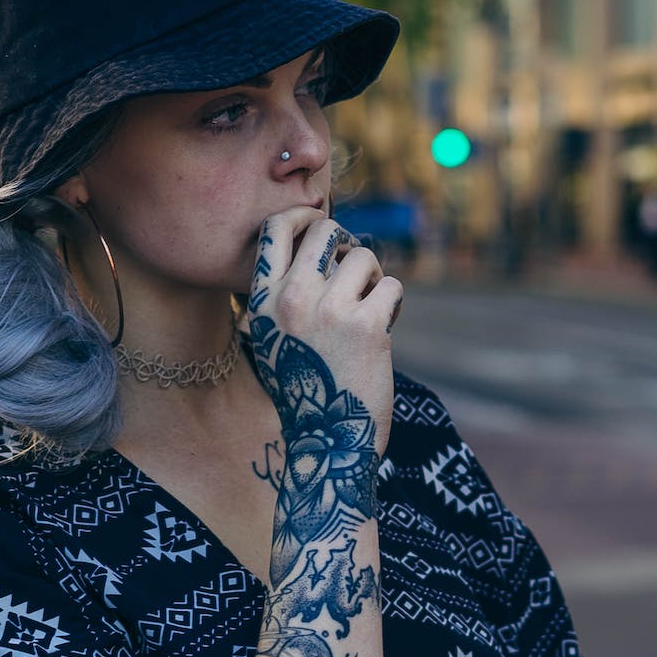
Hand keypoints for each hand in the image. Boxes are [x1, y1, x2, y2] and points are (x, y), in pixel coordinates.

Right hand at [249, 207, 400, 459]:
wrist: (329, 441)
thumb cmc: (306, 387)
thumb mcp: (276, 336)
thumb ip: (288, 292)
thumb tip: (322, 241)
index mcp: (262, 301)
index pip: (275, 228)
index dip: (303, 216)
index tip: (320, 224)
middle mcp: (292, 300)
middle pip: (325, 231)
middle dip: (346, 244)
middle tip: (353, 271)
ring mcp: (330, 311)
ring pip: (363, 257)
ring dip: (373, 278)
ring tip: (369, 308)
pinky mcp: (368, 326)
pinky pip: (391, 286)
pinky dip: (394, 303)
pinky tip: (384, 326)